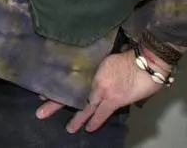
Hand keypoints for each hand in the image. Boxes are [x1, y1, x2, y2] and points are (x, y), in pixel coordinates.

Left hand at [35, 50, 163, 132]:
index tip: (41, 94)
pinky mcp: (114, 100)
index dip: (54, 88)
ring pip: (84, 107)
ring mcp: (102, 91)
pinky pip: (101, 113)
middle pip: (70, 94)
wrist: (146, 63)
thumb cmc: (128, 56)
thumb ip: (95, 67)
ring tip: (68, 129)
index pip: (67, 81)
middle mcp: (91, 80)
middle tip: (40, 113)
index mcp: (87, 68)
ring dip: (76, 118)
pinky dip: (95, 121)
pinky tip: (88, 128)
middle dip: (54, 104)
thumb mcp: (103, 57)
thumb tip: (90, 72)